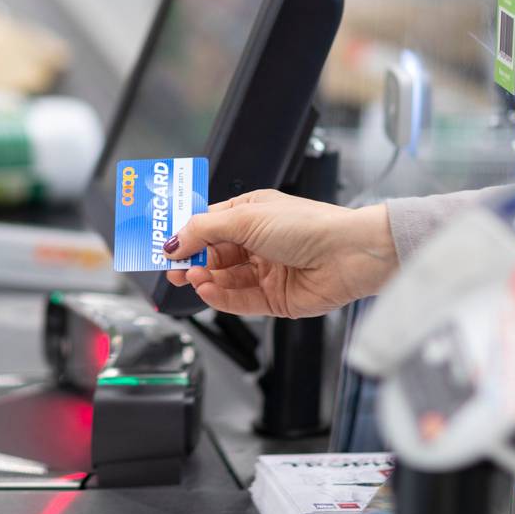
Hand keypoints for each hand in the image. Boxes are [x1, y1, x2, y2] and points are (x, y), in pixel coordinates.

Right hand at [161, 190, 396, 317]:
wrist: (349, 255)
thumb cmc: (309, 226)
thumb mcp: (246, 218)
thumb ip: (204, 230)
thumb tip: (174, 241)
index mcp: (252, 214)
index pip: (210, 225)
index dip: (187, 235)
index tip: (165, 245)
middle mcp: (259, 242)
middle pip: (214, 255)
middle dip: (192, 261)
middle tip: (172, 268)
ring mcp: (267, 271)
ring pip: (225, 279)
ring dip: (205, 279)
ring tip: (191, 278)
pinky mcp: (275, 298)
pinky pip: (241, 300)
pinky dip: (221, 297)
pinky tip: (208, 291)